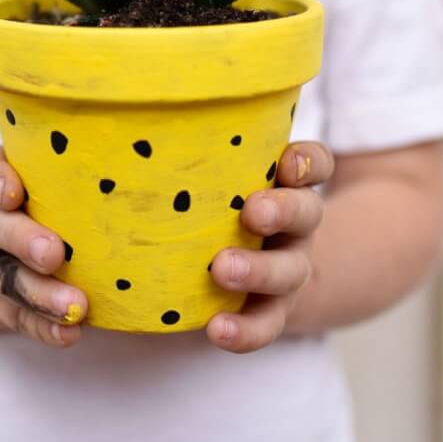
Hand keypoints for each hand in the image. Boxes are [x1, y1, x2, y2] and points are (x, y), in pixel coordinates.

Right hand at [0, 146, 87, 347]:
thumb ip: (75, 173)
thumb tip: (145, 162)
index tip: (15, 192)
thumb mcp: (41, 179)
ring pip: (2, 278)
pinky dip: (43, 327)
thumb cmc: (37, 205)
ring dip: (38, 293)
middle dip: (21, 239)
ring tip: (73, 306)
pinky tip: (69, 333)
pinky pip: (16, 316)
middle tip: (54, 253)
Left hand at [205, 141, 334, 352]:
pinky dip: (245, 330)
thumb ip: (198, 159)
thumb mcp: (222, 180)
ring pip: (289, 270)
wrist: (265, 274)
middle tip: (252, 212)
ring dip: (258, 270)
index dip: (307, 160)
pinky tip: (217, 330)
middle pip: (305, 212)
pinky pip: (266, 322)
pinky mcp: (273, 309)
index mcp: (287, 186)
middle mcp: (296, 225)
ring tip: (222, 270)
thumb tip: (128, 111)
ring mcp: (288, 269)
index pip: (313, 163)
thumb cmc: (221, 210)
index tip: (287, 162)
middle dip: (281, 210)